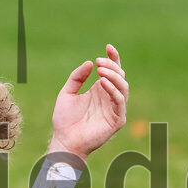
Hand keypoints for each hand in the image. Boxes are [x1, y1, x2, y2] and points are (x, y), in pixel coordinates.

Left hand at [49, 44, 128, 160]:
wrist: (64, 140)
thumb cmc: (65, 119)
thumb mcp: (67, 93)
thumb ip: (77, 78)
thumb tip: (90, 62)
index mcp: (100, 90)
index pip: (112, 71)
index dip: (113, 58)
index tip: (108, 47)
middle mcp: (109, 97)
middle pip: (120, 76)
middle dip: (112, 66)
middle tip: (99, 61)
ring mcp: (115, 108)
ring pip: (123, 87)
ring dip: (114, 76)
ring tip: (101, 70)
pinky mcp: (117, 119)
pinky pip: (120, 101)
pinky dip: (114, 90)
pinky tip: (103, 83)